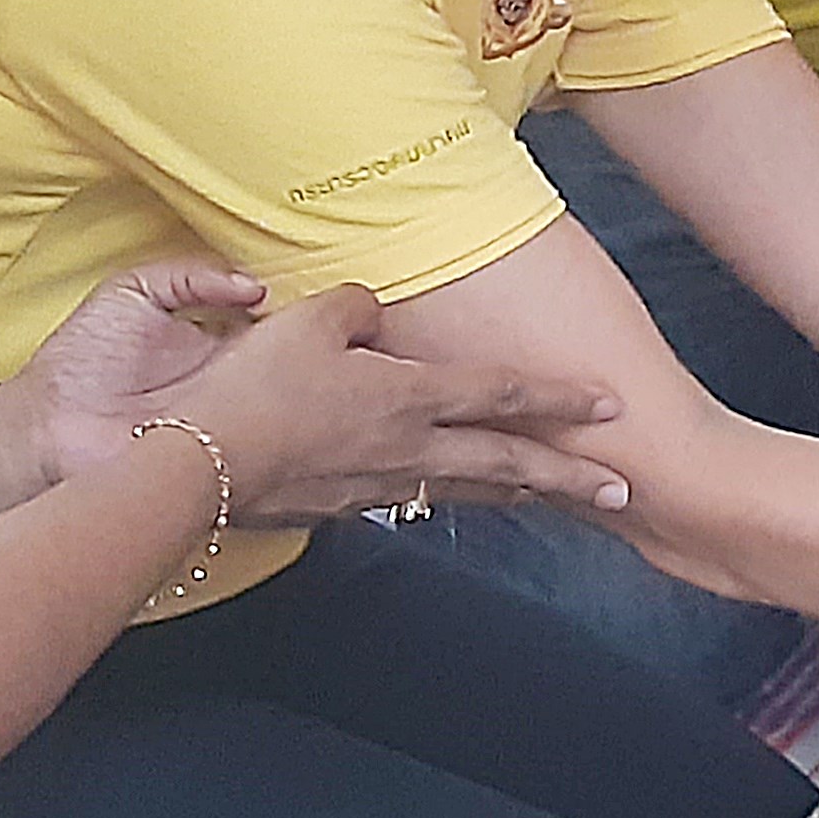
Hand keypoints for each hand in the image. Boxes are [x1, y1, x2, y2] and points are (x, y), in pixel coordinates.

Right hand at [0, 265, 631, 525]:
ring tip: (550, 498)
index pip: (503, 393)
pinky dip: (446, 500)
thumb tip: (372, 309)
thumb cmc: (252, 388)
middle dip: (568, 477)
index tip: (611, 407)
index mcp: (409, 398)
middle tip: (622, 492)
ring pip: (464, 492)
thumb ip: (354, 307)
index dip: (559, 396)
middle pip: (506, 464)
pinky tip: (446, 500)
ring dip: (514, 494)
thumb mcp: (306, 321)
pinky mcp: (341, 510)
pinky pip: (413, 502)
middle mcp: (407, 450)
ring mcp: (376, 488)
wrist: (196, 470)